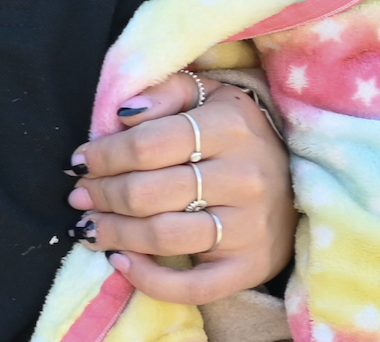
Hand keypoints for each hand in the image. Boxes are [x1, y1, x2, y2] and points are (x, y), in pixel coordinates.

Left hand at [68, 71, 294, 304]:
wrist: (299, 179)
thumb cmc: (238, 133)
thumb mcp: (209, 94)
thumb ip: (164, 93)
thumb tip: (120, 114)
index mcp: (229, 127)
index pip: (146, 145)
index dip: (103, 156)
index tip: (80, 163)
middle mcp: (243, 177)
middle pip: (147, 192)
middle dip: (101, 195)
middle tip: (80, 196)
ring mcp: (249, 227)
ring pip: (162, 236)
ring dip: (114, 233)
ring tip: (91, 226)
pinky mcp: (250, 266)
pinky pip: (192, 285)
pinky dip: (148, 279)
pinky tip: (121, 263)